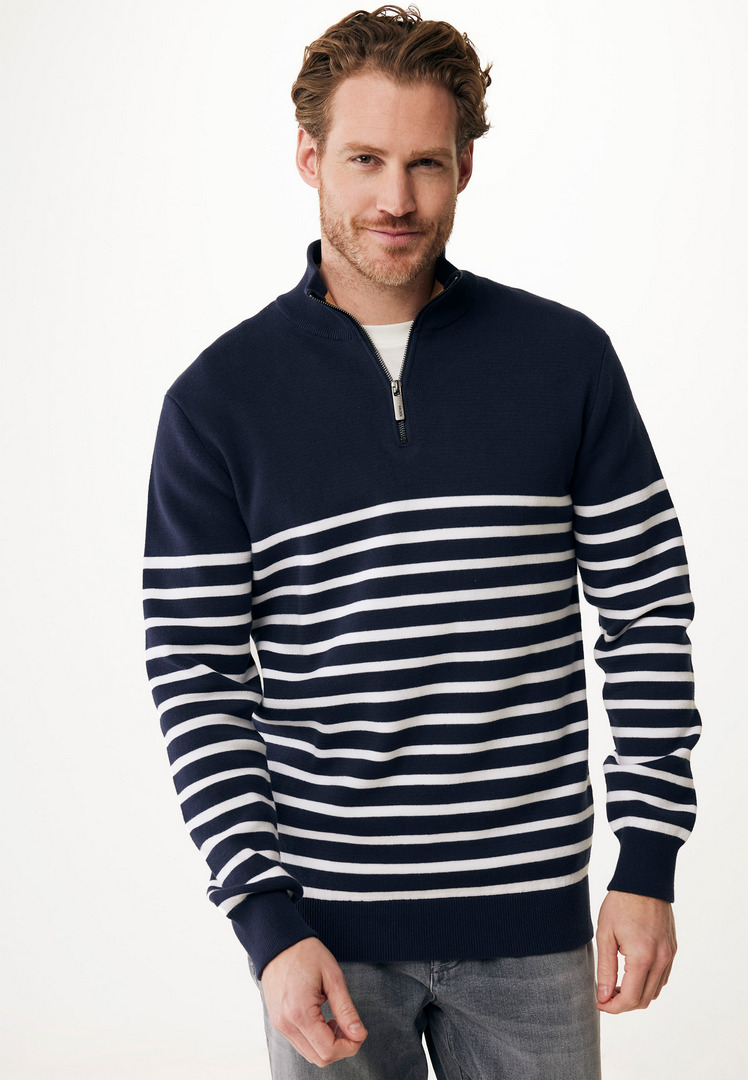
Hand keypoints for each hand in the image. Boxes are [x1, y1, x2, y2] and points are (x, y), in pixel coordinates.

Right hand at [261, 937, 367, 1066]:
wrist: (278, 942)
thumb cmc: (305, 953)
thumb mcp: (333, 976)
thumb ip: (346, 1009)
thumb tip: (359, 1035)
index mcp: (299, 1012)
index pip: (328, 1050)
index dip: (350, 1047)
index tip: (359, 1033)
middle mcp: (286, 1024)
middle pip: (319, 1058)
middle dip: (341, 1048)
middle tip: (350, 1026)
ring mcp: (279, 1025)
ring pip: (310, 1054)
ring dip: (328, 1045)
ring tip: (336, 1021)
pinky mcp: (278, 1022)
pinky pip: (300, 1043)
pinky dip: (316, 1039)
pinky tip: (323, 1019)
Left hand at [596, 890, 676, 1013]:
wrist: (644, 881)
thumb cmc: (621, 904)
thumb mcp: (605, 934)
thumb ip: (605, 968)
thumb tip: (603, 996)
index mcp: (642, 957)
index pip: (629, 998)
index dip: (613, 1007)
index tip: (599, 1002)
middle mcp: (661, 960)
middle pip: (644, 1000)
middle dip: (623, 1004)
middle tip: (604, 995)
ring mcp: (669, 955)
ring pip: (655, 992)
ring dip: (636, 995)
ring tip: (615, 985)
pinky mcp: (672, 950)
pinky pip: (662, 978)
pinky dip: (647, 984)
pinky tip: (631, 974)